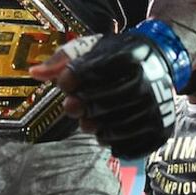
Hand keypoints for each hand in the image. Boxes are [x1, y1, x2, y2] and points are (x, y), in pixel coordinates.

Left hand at [31, 32, 175, 158]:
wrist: (160, 61)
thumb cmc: (118, 56)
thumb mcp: (93, 47)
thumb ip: (63, 59)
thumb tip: (34, 73)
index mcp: (129, 55)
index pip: (91, 71)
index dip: (70, 80)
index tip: (66, 83)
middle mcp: (148, 80)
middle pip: (101, 103)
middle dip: (79, 107)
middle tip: (72, 106)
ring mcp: (157, 107)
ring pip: (114, 128)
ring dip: (94, 128)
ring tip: (90, 121)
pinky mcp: (161, 128)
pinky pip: (130, 147)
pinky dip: (113, 144)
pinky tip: (107, 132)